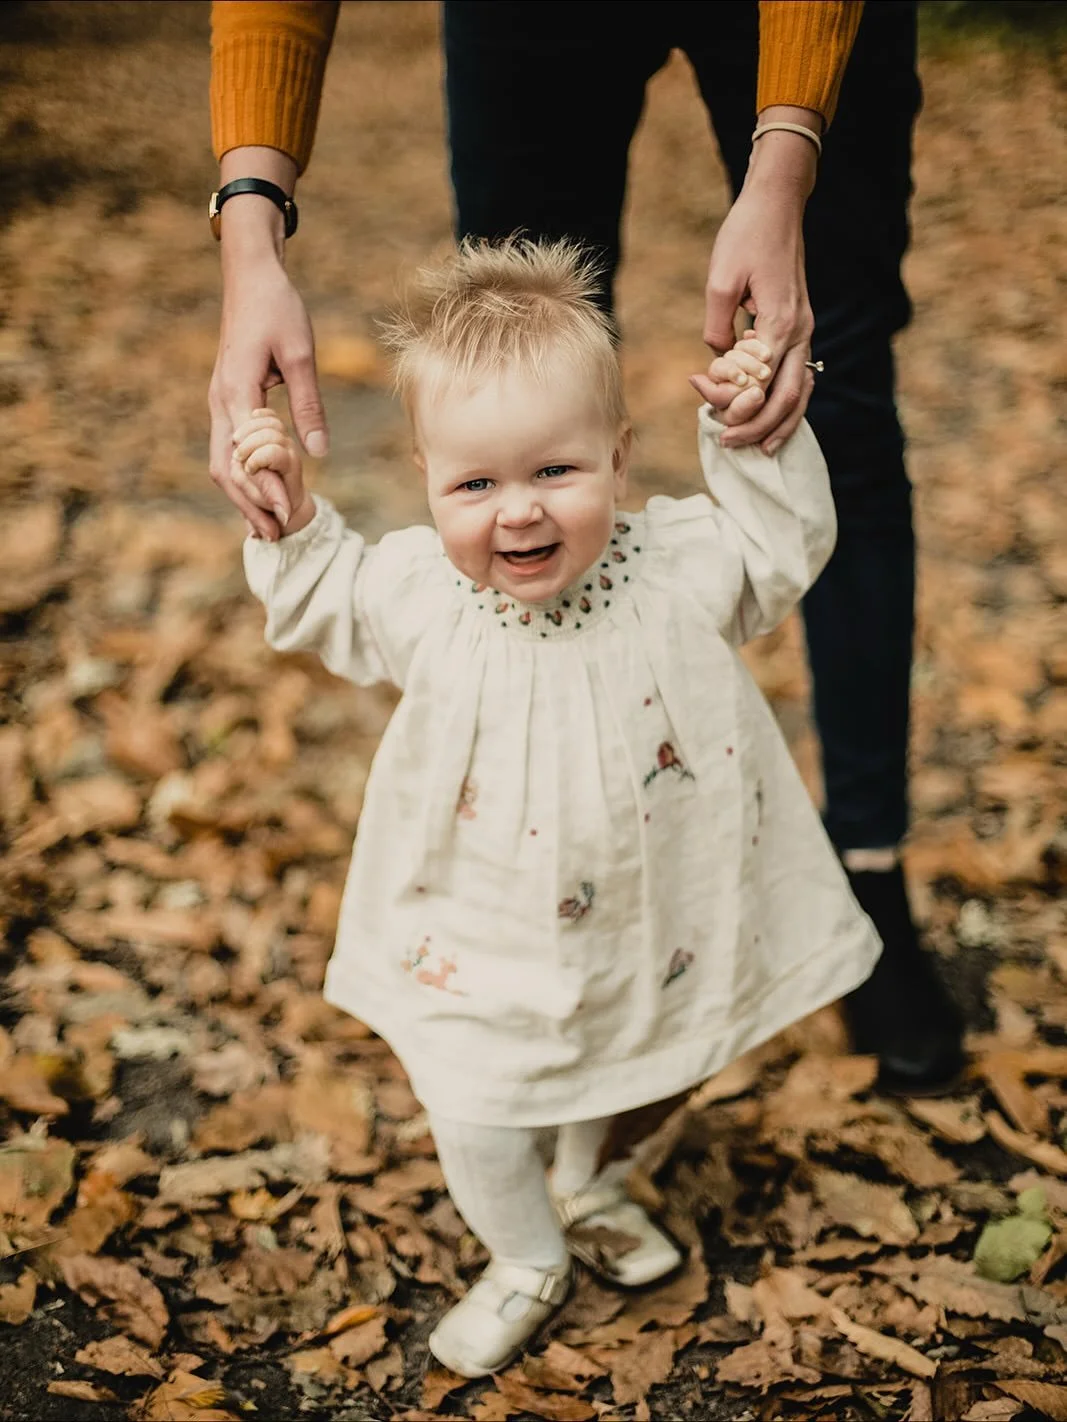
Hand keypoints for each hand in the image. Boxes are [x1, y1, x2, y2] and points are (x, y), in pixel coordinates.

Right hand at [208, 147, 327, 541]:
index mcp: (236, 393)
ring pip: (222, 464)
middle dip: (248, 506)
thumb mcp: (301, 355)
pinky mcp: (227, 402)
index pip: (247, 457)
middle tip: (277, 536)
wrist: (251, 274)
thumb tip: (318, 454)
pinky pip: (229, 450)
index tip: (289, 514)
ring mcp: (219, 404)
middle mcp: (220, 403)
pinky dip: (243, 478)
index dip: (266, 490)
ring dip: (243, 497)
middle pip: (224, 470)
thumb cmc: (278, 308)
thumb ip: (309, 404)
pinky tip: (262, 495)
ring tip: (268, 526)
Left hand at [702, 119, 818, 455]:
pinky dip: (787, 404)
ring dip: (778, 424)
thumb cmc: (746, 236)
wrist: (777, 205)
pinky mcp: (799, 327)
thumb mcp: (720, 280)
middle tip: (726, 442)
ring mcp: (804, 330)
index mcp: (780, 322)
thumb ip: (718, 326)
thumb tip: (717, 360)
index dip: (730, 400)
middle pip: (785, 398)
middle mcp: (799, 331)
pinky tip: (772, 422)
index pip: (758, 383)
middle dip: (756, 427)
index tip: (700, 391)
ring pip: (799, 393)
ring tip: (757, 448)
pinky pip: (799, 377)